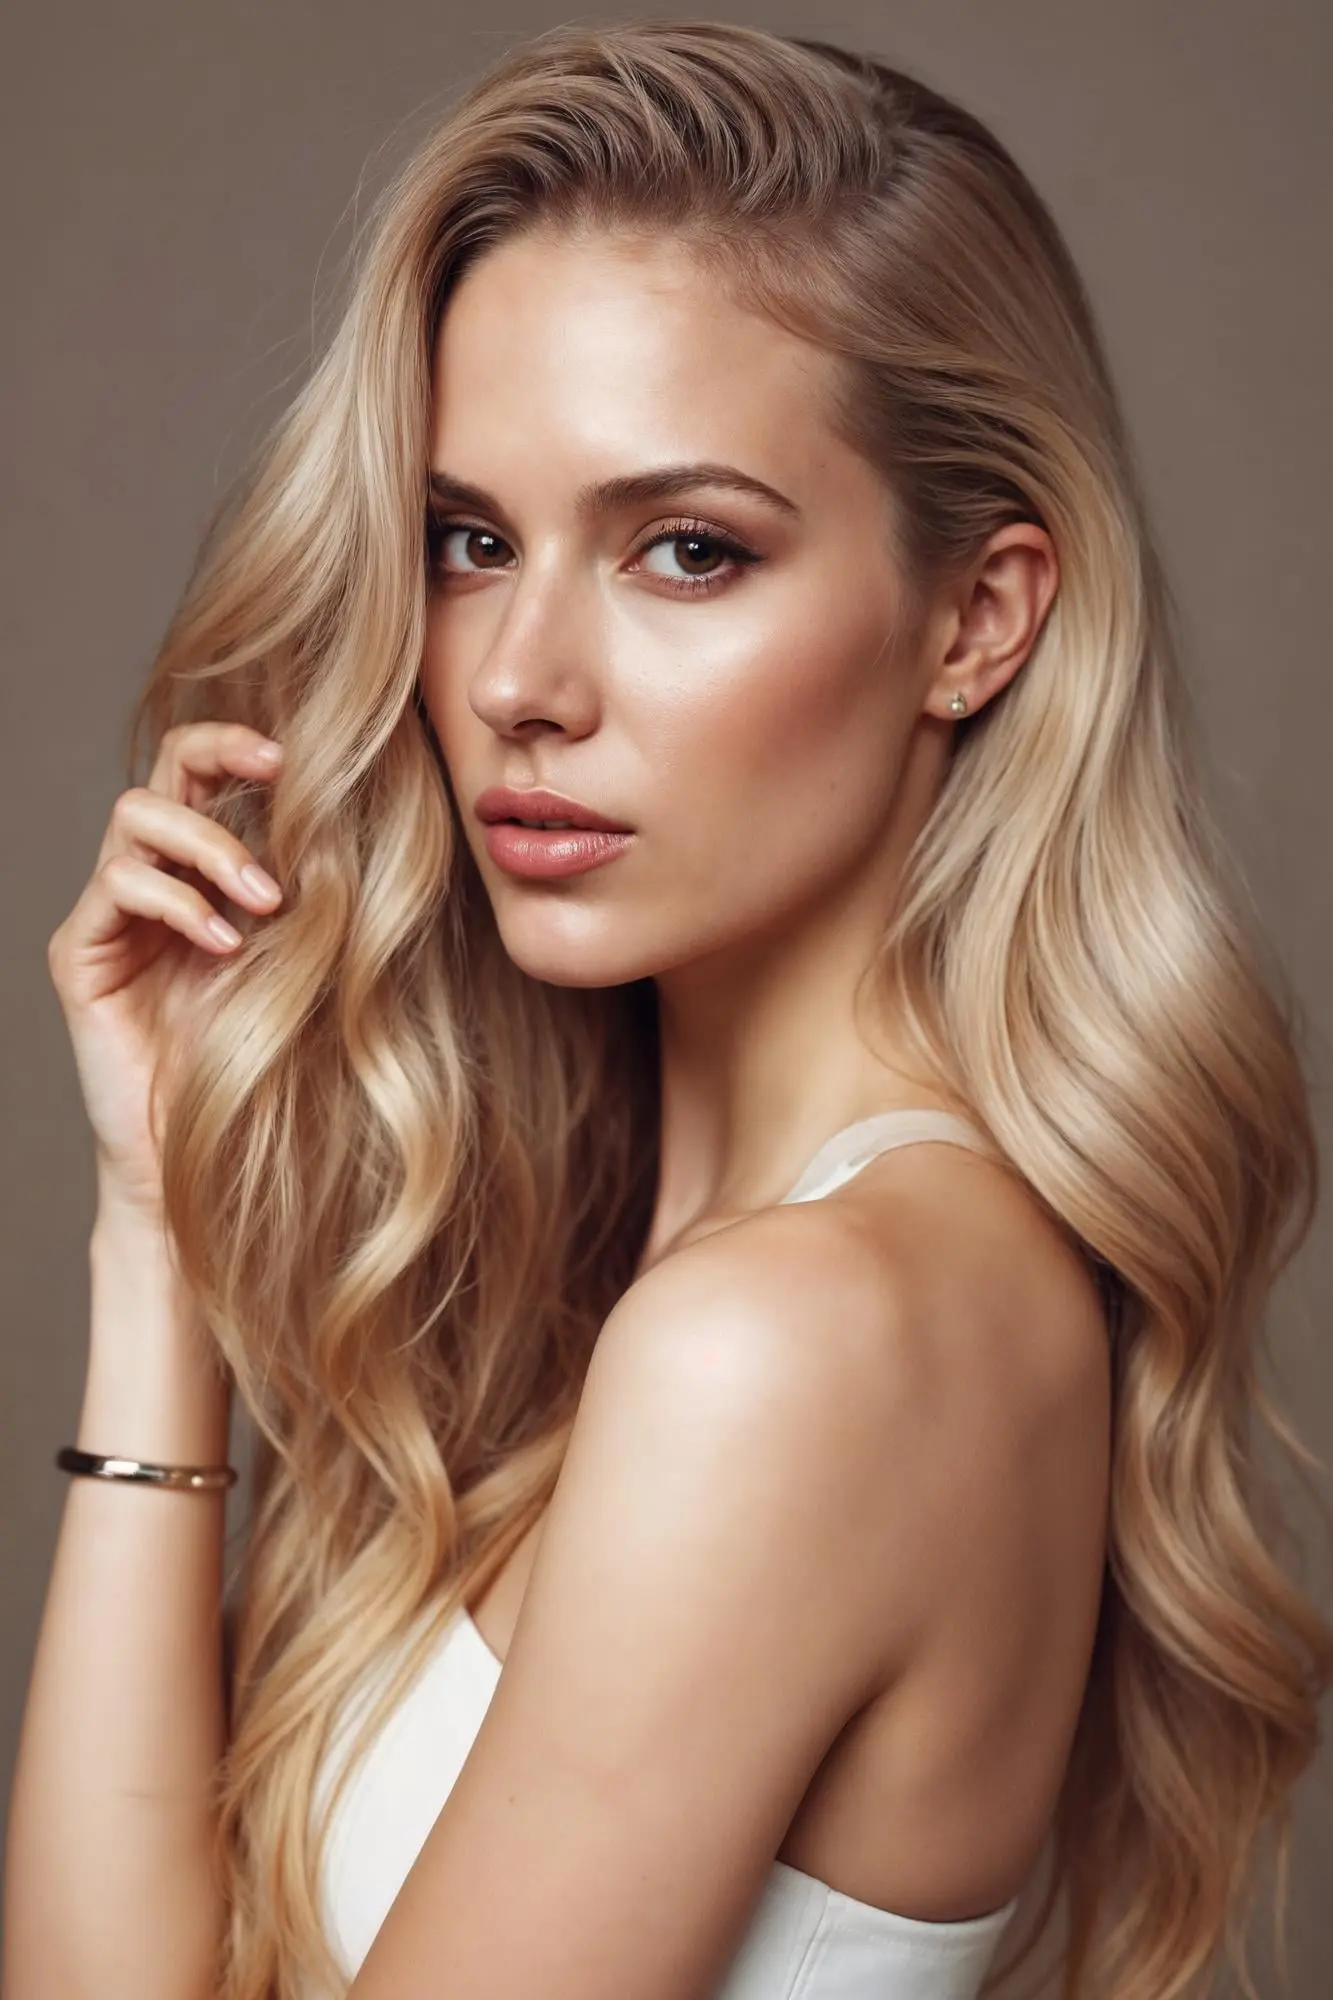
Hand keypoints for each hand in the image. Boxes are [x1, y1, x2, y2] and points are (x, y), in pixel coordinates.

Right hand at [46, 722, 286, 1220]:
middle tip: (284, 778)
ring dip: (212, 845)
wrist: (207, 1153)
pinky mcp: (79, 955)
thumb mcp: (302, 957)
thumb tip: (358, 810)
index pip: (200, 772)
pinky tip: (224, 945)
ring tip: (265, 901)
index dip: (238, 743)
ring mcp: (108, 916)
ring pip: (136, 818)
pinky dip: (179, 902)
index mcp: (198, 872)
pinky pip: (117, 887)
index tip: (296, 756)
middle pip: (162, 771)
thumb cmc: (265, 1059)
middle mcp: (147, 881)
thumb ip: (310, 889)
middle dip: (222, 756)